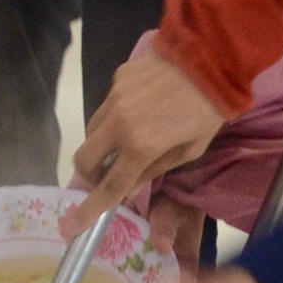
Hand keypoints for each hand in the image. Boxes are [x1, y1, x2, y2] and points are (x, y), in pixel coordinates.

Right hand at [69, 54, 230, 232]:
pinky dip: (115, 117)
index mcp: (141, 147)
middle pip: (84, 158)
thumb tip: (128, 186)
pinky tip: (139, 109)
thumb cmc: (208, 111)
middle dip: (89, 174)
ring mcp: (114, 98)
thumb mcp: (190, 150)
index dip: (89, 210)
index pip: (109, 187)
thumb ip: (154, 170)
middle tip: (105, 176)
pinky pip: (106, 106)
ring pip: (91, 131)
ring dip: (101, 145)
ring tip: (126, 141)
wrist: (212, 56)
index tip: (71, 226)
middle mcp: (119, 123)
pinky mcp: (117, 78)